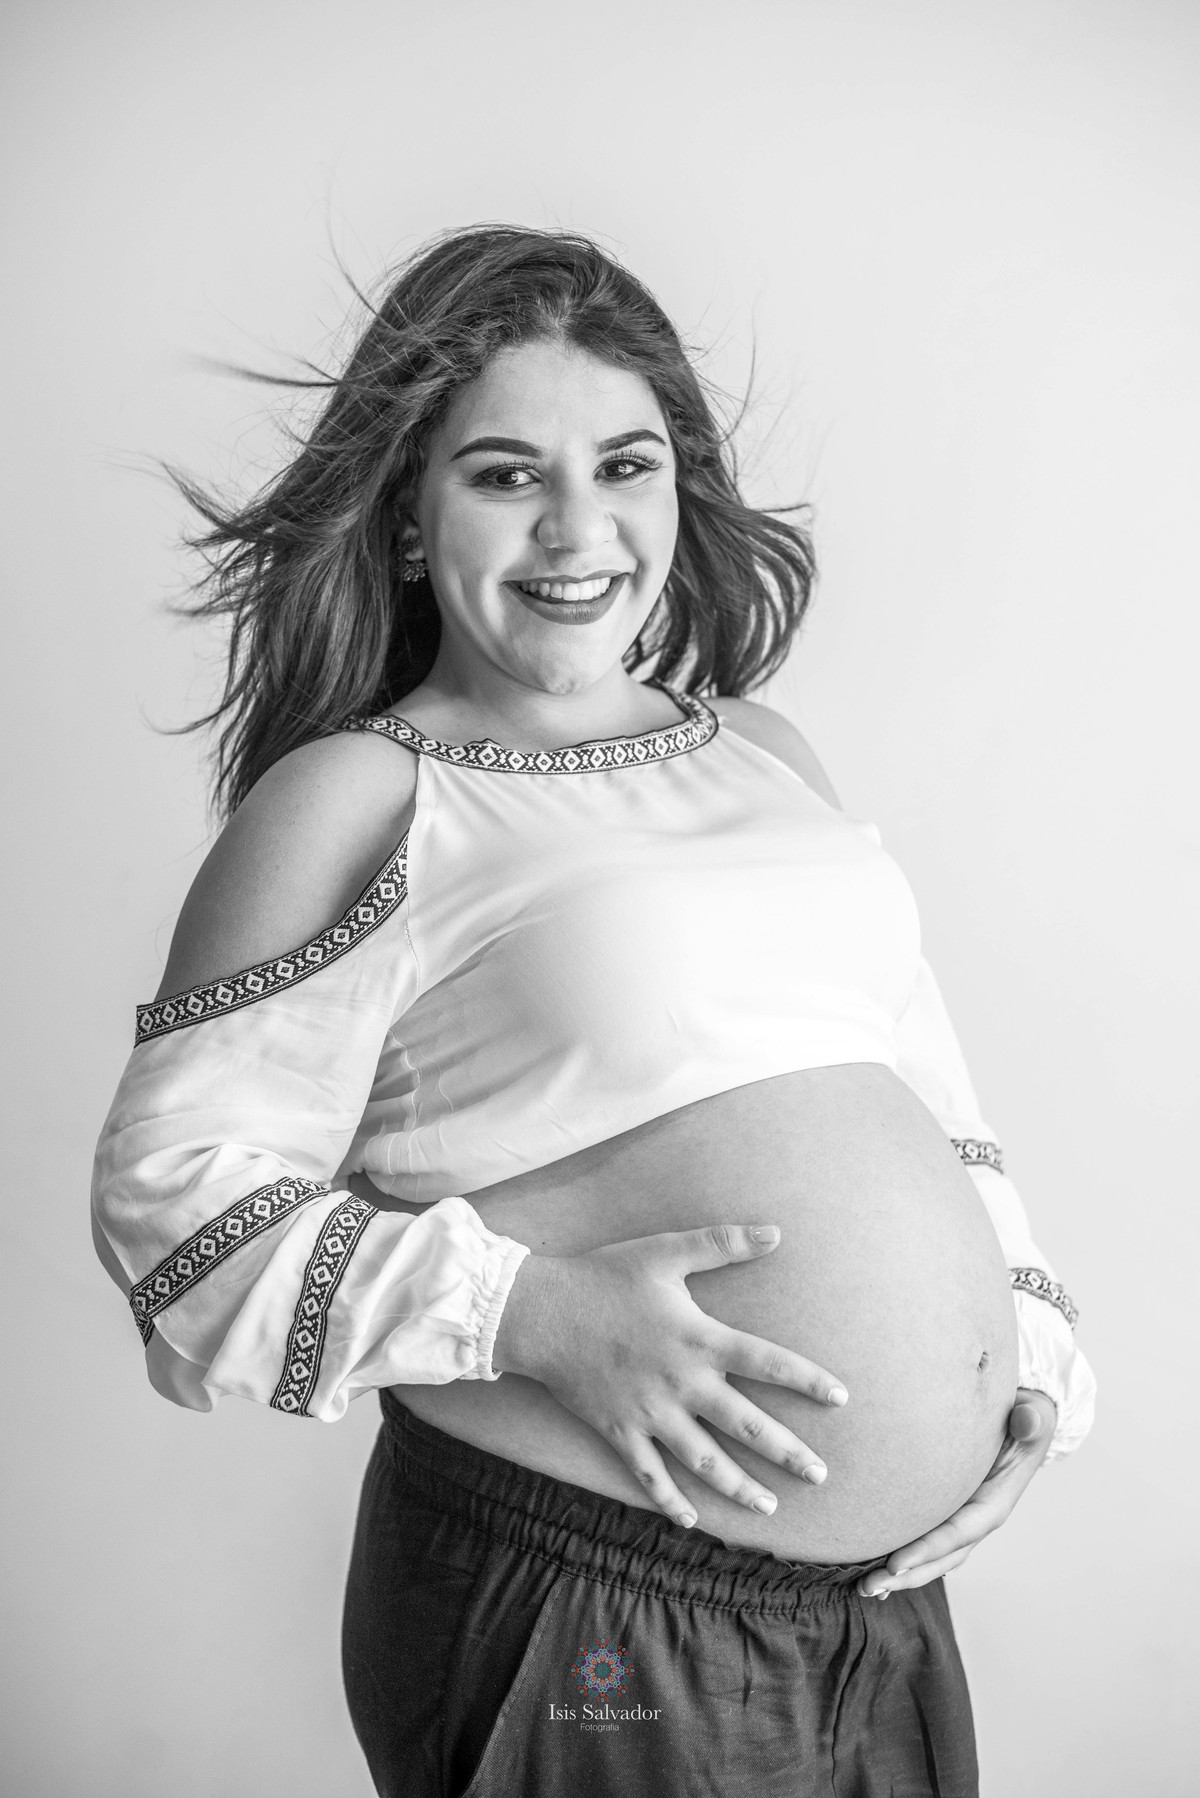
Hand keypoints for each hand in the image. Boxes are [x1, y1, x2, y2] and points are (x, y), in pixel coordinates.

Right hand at [493, 1224, 848, 1528]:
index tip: (841, 1398)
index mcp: (699, 1339)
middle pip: (746, 1425)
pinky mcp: (619, 1430)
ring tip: (770, 1507)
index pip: (767, 1362)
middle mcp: (681, 1383)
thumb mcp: (664, 1251)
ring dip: (738, 1486)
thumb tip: (776, 1232)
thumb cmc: (604, 1276)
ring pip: (704, 1460)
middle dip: (786, 1452)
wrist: (541, 1312)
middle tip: (820, 1475)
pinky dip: (670, 1499)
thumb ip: (721, 1244)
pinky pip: (650, 1474)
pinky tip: (692, 1520)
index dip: (807, 1380)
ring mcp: (650, 1413)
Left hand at [858, 1388, 1056, 1598]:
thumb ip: (1030, 1420)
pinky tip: (877, 1574)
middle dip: (906, 1575)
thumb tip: (1026, 1421)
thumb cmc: (1025, 1419)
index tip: (894, 1564)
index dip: (928, 1550)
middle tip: (866, 1587)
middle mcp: (977, 1520)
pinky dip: (903, 1561)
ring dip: (900, 1576)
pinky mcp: (948, 1514)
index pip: (958, 1533)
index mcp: (994, 1503)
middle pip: (941, 1558)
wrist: (1026, 1422)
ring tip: (865, 1588)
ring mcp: (962, 1520)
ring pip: (931, 1558)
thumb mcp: (1032, 1416)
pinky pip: (925, 1542)